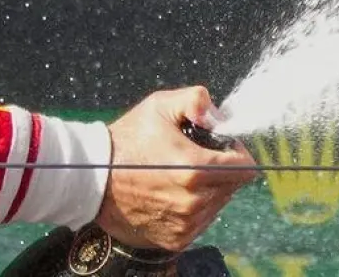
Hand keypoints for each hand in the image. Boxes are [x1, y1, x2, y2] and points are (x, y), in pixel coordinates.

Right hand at [93, 86, 256, 250]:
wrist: (93, 178)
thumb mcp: (158, 107)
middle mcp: (194, 201)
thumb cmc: (126, 140)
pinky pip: (201, 222)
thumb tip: (218, 113)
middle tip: (192, 157)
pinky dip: (194, 208)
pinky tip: (171, 194)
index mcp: (195, 168)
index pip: (246, 168)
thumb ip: (195, 100)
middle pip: (233, 185)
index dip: (237, 152)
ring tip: (178, 175)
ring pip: (218, 204)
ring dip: (209, 189)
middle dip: (221, 169)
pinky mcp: (176, 239)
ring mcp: (186, 223)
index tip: (221, 146)